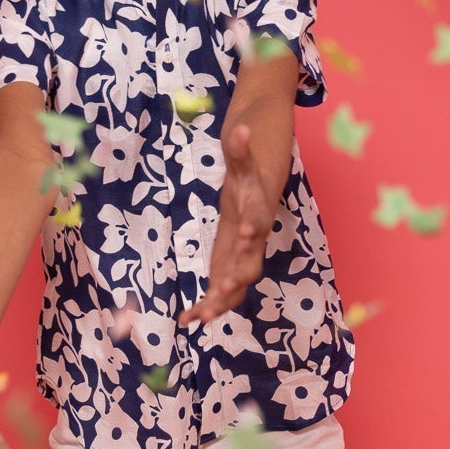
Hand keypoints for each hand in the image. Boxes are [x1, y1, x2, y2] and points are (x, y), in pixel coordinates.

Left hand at [178, 122, 274, 326]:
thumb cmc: (252, 166)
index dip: (252, 233)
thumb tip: (241, 129)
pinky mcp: (232, 259)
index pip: (257, 224)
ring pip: (235, 284)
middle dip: (234, 282)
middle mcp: (254, 237)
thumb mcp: (244, 153)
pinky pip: (222, 285)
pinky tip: (187, 319)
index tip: (247, 238)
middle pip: (248, 265)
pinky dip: (208, 302)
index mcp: (257, 211)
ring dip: (219, 302)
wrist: (262, 176)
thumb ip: (240, 147)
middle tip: (217, 298)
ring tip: (198, 319)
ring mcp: (244, 251)